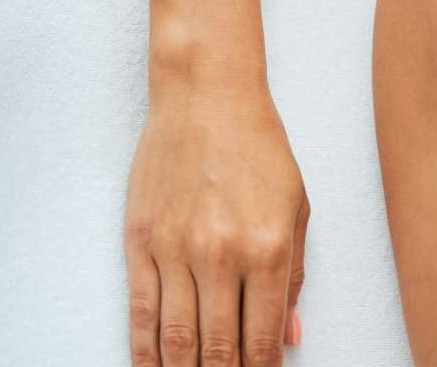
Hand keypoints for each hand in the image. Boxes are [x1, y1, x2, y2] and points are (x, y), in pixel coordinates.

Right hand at [124, 90, 308, 365]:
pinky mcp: (141, 238)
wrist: (205, 94)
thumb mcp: (296, 207)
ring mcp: (174, 248)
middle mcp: (220, 254)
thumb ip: (295, 277)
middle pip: (218, 350)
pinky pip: (140, 310)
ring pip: (175, 339)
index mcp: (268, 249)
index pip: (262, 341)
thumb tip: (289, 336)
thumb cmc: (258, 146)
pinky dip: (144, 351)